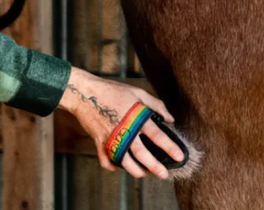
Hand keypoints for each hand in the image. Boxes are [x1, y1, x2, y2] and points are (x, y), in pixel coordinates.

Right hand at [58, 68, 185, 179]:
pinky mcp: (99, 142)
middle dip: (155, 167)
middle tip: (163, 174)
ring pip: (126, 163)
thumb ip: (156, 105)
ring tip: (143, 173)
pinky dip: (112, 166)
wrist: (84, 92)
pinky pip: (106, 160)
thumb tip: (170, 119)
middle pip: (143, 155)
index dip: (170, 148)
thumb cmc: (111, 90)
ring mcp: (111, 138)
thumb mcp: (136, 92)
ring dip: (136, 171)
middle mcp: (125, 131)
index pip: (158, 137)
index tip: (179, 157)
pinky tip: (118, 165)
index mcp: (137, 118)